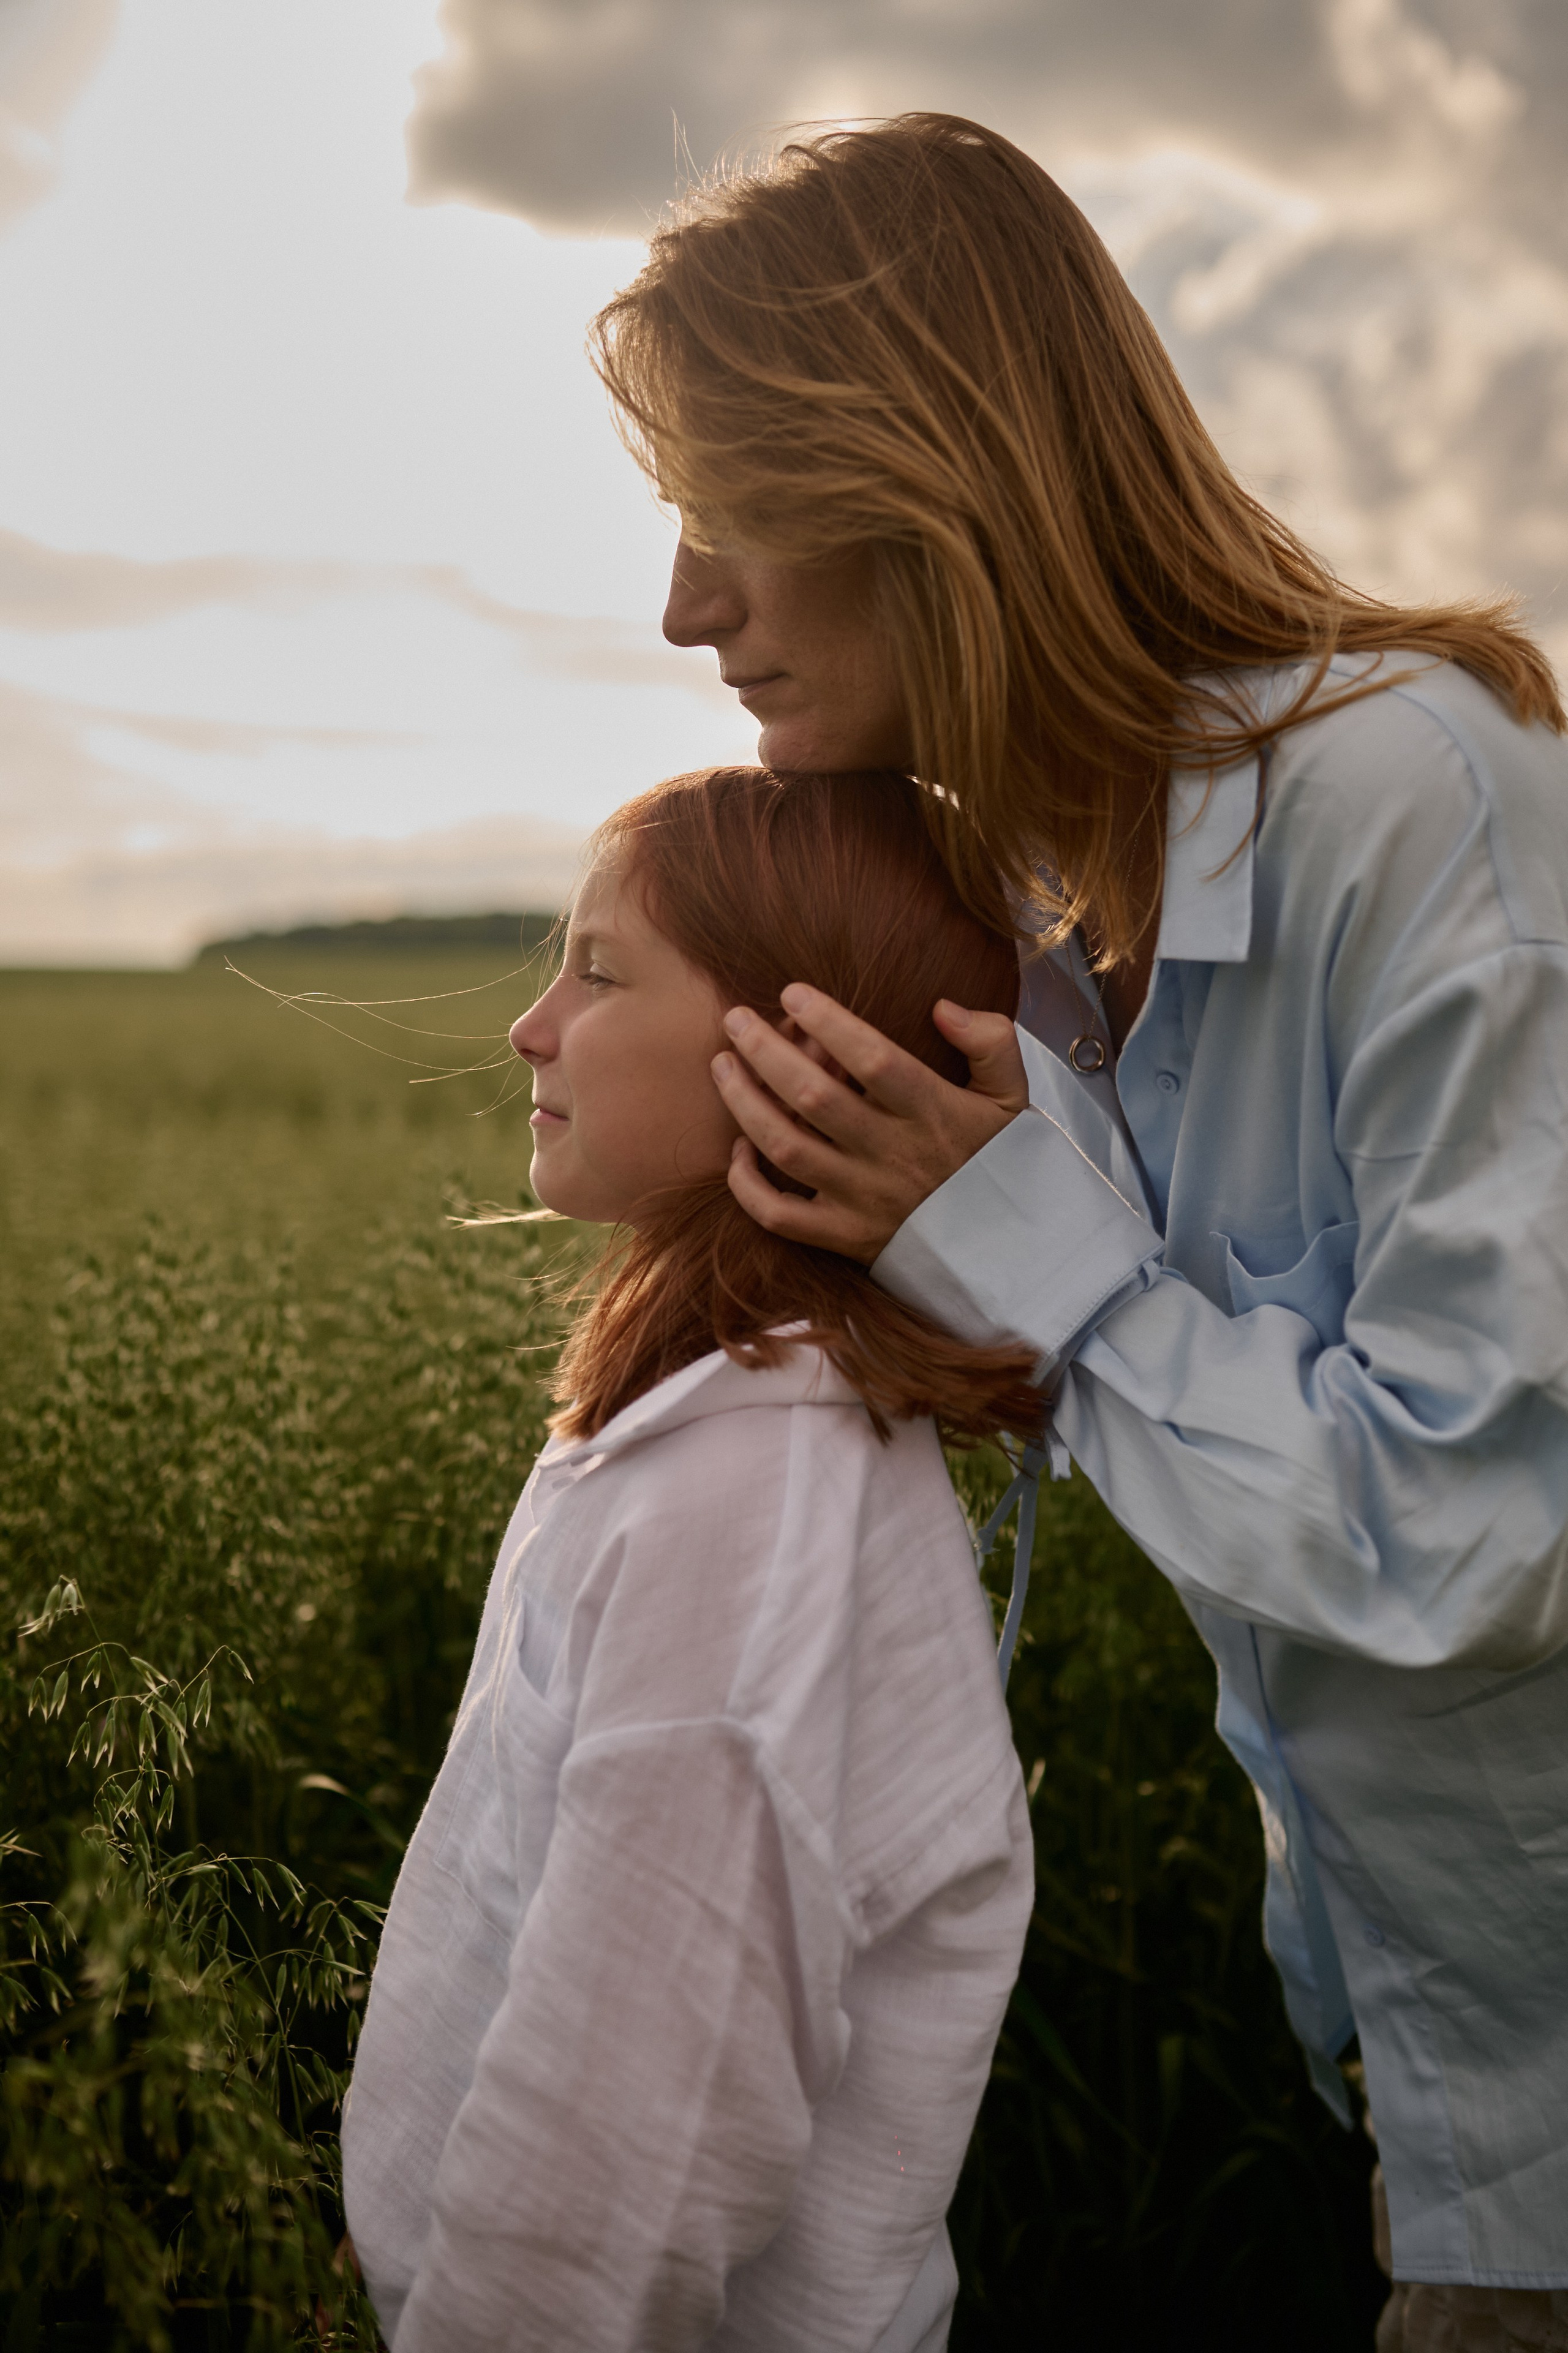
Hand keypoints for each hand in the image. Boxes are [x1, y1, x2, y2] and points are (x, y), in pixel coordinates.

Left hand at [711, 985, 1029, 1261]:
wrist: (1006, 1248)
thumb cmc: (996, 1159)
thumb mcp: (1012, 1096)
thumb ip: (991, 1042)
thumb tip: (943, 1007)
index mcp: (931, 1112)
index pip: (872, 1060)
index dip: (829, 1022)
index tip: (793, 993)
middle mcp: (891, 1154)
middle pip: (814, 1098)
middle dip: (766, 1052)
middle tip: (736, 1019)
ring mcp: (863, 1198)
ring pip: (786, 1149)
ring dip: (745, 1104)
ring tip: (722, 1065)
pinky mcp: (844, 1236)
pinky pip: (780, 1216)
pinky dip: (747, 1186)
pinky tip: (738, 1150)